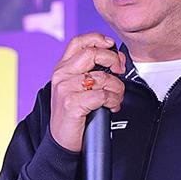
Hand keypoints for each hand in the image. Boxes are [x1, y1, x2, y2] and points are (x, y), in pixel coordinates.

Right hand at [48, 32, 124, 152]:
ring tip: (115, 97)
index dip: (99, 40)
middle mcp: (62, 75)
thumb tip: (116, 60)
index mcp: (63, 67)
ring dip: (117, 88)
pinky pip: (102, 95)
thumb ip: (91, 71)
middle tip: (119, 71)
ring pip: (102, 77)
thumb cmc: (73, 113)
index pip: (79, 42)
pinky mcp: (71, 103)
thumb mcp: (77, 86)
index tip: (111, 47)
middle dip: (113, 61)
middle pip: (93, 54)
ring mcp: (65, 89)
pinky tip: (111, 106)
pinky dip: (113, 101)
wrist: (61, 139)